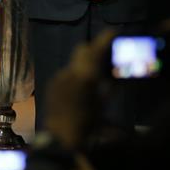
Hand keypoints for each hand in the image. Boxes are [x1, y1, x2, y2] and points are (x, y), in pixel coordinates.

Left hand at [44, 29, 113, 150]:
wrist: (60, 138)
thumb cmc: (86, 124)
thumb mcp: (102, 104)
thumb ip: (110, 86)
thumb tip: (117, 74)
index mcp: (85, 76)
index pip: (95, 49)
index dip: (105, 39)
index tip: (113, 32)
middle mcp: (69, 72)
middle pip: (82, 49)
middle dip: (93, 50)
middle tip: (105, 57)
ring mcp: (59, 77)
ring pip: (74, 63)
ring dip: (84, 66)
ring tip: (93, 79)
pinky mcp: (52, 84)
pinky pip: (66, 74)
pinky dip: (75, 77)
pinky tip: (79, 90)